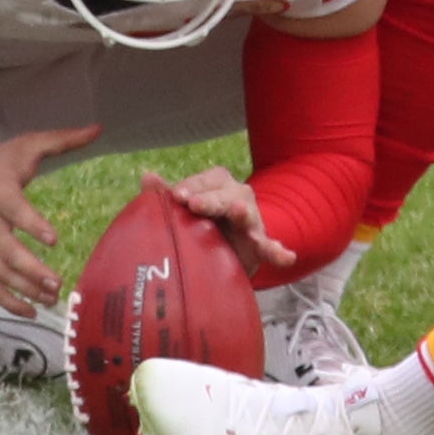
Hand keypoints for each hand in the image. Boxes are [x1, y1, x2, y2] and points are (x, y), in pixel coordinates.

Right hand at [0, 122, 99, 315]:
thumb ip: (62, 140)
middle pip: (7, 251)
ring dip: (24, 290)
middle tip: (57, 283)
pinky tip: (31, 312)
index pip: (15, 211)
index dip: (32, 225)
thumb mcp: (26, 145)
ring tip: (51, 299)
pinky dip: (8, 302)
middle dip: (31, 270)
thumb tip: (98, 128)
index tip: (53, 238)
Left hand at [165, 164, 295, 279]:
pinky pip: (271, 247)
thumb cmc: (201, 225)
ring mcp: (252, 222)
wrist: (222, 257)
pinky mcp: (260, 247)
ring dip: (242, 214)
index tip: (176, 195)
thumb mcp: (183, 211)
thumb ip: (165, 195)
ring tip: (238, 212)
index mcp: (219, 186)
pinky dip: (278, 251)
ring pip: (248, 215)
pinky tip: (286, 257)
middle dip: (211, 198)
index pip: (208, 180)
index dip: (192, 185)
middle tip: (194, 204)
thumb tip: (147, 176)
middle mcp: (238, 198)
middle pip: (228, 194)